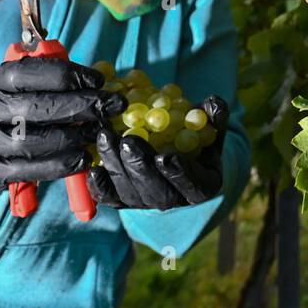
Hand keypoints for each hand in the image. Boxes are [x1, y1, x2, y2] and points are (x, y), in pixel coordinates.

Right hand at [0, 57, 127, 201]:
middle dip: (80, 106)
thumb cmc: (0, 113)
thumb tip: (91, 82)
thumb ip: (43, 82)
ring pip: (30, 141)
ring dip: (70, 138)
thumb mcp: (11, 89)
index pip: (31, 72)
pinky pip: (27, 169)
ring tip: (95, 134)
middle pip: (35, 107)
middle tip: (110, 107)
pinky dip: (59, 165)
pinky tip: (81, 159)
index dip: (70, 76)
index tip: (98, 80)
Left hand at [86, 95, 229, 210]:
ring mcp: (146, 203)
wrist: (175, 154)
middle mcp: (174, 200)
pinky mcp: (123, 201)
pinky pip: (109, 198)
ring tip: (105, 137)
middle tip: (128, 141)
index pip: (193, 185)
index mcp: (202, 186)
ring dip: (115, 167)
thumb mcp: (210, 127)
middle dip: (139, 167)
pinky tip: (92, 168)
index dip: (179, 173)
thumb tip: (214, 104)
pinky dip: (99, 186)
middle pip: (156, 192)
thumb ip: (215, 117)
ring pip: (129, 193)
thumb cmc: (196, 139)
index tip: (165, 156)